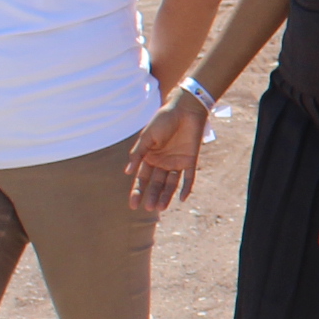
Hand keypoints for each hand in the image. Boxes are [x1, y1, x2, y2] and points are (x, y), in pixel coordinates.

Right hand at [128, 97, 203, 212]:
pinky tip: (182, 199)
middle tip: (149, 208)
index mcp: (149, 157)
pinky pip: (189, 177)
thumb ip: (138, 154)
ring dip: (166, 195)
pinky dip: (186, 188)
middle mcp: (162, 162)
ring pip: (170, 183)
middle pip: (156, 183)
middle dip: (152, 195)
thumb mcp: (147, 137)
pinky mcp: (190, 160)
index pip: (142, 178)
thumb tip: (127, 172)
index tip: (133, 205)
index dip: (137, 191)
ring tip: (161, 207)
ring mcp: (177, 162)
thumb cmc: (163, 120)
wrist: (184, 109)